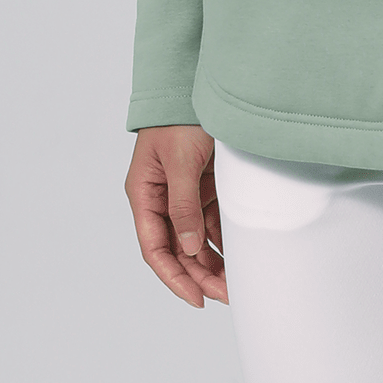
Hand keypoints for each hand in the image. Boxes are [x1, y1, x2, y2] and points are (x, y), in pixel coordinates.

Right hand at [126, 125, 230, 306]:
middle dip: (200, 275)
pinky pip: (212, 221)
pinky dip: (223, 239)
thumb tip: (188, 248)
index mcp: (144, 196)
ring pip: (196, 239)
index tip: (197, 298)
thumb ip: (183, 205)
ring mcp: (184, 194)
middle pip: (178, 249)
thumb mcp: (181, 162)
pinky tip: (239, 254)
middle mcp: (161, 200)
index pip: (155, 249)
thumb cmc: (180, 118)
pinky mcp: (204, 186)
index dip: (174, 277)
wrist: (193, 85)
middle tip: (227, 294)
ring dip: (213, 261)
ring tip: (236, 282)